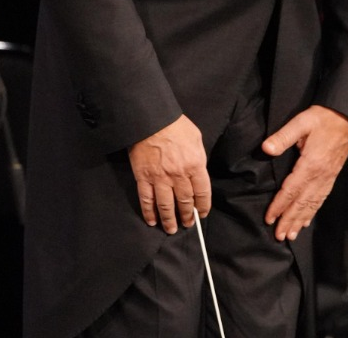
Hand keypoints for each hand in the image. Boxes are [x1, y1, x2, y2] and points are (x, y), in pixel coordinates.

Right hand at [128, 115, 209, 233]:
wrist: (150, 118)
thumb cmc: (175, 125)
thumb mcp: (196, 138)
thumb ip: (199, 158)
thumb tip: (198, 173)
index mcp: (195, 165)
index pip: (202, 193)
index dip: (203, 206)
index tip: (202, 213)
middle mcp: (178, 175)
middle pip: (185, 202)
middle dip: (187, 216)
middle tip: (188, 224)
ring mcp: (160, 178)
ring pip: (166, 206)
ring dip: (170, 220)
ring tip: (172, 229)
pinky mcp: (144, 177)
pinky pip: (147, 200)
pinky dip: (149, 213)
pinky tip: (152, 221)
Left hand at [261, 105, 347, 241]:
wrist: (347, 119)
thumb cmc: (323, 119)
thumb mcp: (301, 121)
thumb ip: (283, 136)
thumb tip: (266, 148)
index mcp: (310, 164)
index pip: (291, 190)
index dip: (279, 205)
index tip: (269, 219)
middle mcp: (320, 175)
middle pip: (302, 203)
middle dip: (289, 220)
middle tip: (279, 236)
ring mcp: (327, 178)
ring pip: (312, 204)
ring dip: (301, 220)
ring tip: (291, 235)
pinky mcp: (332, 177)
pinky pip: (321, 199)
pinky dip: (313, 212)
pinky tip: (307, 220)